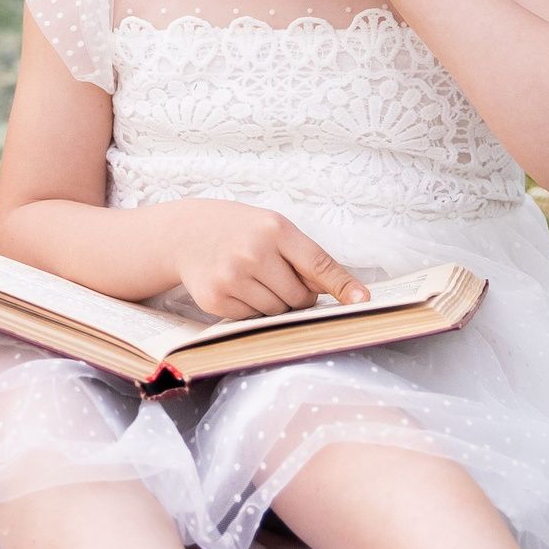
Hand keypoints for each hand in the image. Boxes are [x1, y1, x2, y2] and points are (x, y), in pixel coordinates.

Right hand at [164, 200, 369, 318]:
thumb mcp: (273, 228)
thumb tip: (335, 292)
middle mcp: (253, 252)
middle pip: (300, 298)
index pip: (318, 264)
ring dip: (273, 302)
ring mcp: (232, 277)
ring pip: (277, 311)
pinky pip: (252, 319)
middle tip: (277, 276)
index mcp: (275, 229)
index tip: (362, 301)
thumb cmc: (240, 230)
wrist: (186, 233)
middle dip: (296, 294)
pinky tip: (235, 287)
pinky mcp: (215, 299)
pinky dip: (250, 309)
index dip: (342, 285)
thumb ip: (304, 257)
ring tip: (252, 278)